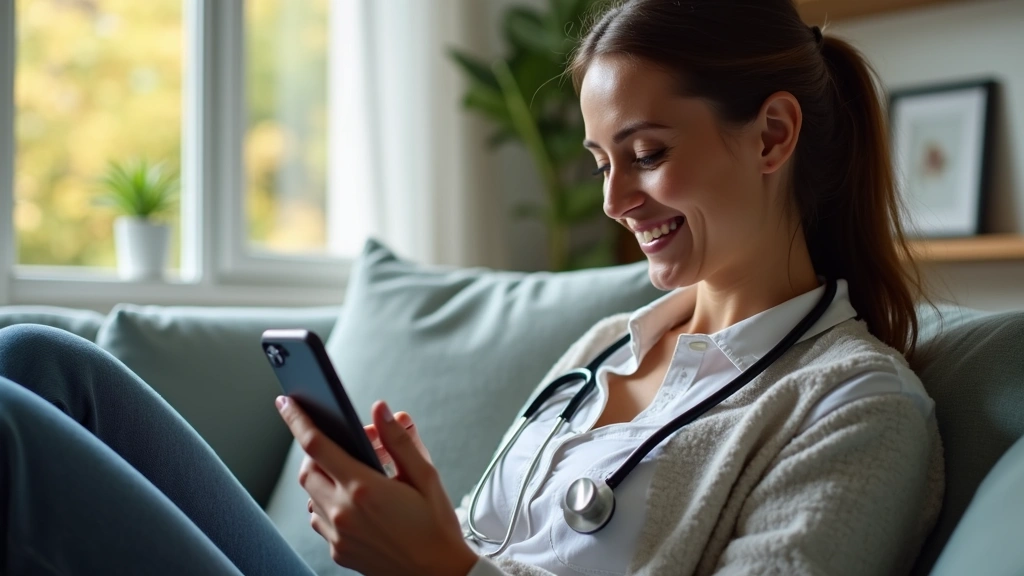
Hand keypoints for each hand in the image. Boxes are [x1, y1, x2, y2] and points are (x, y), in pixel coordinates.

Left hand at [276, 396, 477, 575]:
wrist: (438, 574)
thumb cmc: (436, 525)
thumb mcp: (425, 476)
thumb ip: (399, 441)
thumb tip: (382, 410)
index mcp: (364, 488)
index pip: (317, 445)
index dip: (297, 420)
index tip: (286, 402)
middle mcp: (344, 512)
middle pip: (308, 470)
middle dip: (317, 451)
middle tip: (343, 446)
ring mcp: (338, 535)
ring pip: (311, 495)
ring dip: (323, 478)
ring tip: (353, 475)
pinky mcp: (338, 552)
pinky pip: (318, 519)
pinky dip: (326, 504)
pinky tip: (352, 502)